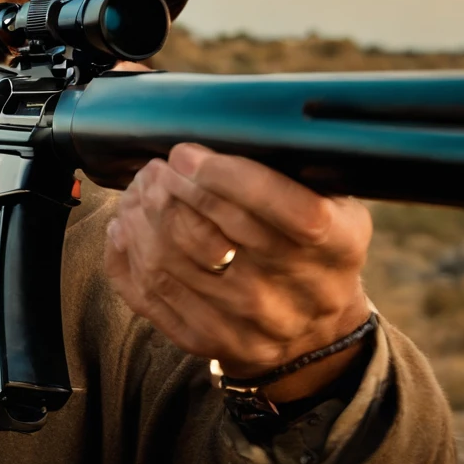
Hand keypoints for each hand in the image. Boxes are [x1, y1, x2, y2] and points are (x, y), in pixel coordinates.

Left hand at [103, 143, 371, 399]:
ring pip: (169, 261)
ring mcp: (248, 326)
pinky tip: (127, 225)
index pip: (287, 211)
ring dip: (141, 215)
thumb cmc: (314, 246)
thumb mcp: (334, 203)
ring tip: (141, 189)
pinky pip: (150, 293)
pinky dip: (127, 253)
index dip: (228, 177)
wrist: (315, 331)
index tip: (186, 153)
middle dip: (169, 188)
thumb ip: (291, 168)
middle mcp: (295, 295)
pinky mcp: (207, 341)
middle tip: (156, 167)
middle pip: (211, 234)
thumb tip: (216, 122)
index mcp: (336, 247)